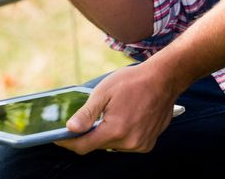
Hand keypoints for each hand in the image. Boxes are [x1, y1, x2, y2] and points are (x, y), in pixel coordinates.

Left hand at [55, 62, 182, 153]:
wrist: (165, 78)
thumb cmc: (134, 81)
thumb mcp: (104, 91)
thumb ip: (87, 113)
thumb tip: (70, 128)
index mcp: (115, 130)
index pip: (83, 146)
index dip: (68, 142)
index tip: (59, 137)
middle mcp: (129, 142)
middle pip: (98, 145)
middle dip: (90, 134)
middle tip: (88, 118)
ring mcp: (140, 145)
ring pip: (112, 145)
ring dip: (107, 134)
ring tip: (113, 114)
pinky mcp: (148, 144)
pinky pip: (126, 144)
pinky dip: (122, 135)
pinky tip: (126, 118)